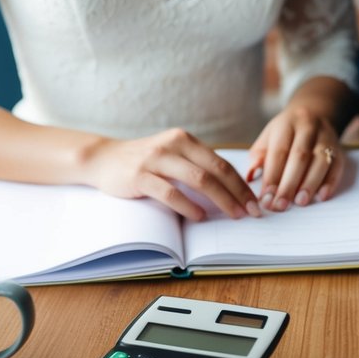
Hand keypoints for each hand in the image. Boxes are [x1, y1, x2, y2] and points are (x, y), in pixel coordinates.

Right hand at [79, 128, 259, 221]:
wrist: (103, 159)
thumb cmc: (144, 162)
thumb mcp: (172, 156)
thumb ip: (196, 166)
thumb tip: (231, 191)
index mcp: (185, 140)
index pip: (221, 163)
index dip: (241, 184)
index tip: (255, 202)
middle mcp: (173, 144)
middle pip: (215, 170)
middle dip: (237, 193)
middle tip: (251, 212)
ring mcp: (156, 159)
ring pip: (198, 179)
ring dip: (220, 200)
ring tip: (233, 215)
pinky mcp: (140, 175)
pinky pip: (170, 192)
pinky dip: (188, 206)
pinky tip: (200, 217)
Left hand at [246, 103, 344, 210]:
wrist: (315, 112)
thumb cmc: (287, 132)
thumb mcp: (269, 136)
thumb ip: (260, 155)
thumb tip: (250, 175)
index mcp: (286, 124)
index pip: (279, 152)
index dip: (272, 176)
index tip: (266, 197)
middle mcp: (308, 128)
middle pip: (300, 157)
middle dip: (289, 184)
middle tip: (281, 205)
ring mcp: (326, 137)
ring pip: (321, 161)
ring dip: (310, 183)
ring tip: (300, 202)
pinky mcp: (339, 149)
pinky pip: (337, 165)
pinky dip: (330, 182)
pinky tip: (322, 196)